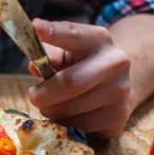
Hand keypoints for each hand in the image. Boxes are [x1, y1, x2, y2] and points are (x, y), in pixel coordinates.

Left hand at [27, 19, 131, 136]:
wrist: (115, 84)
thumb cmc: (79, 65)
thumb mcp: (64, 53)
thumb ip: (47, 56)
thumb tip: (35, 66)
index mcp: (98, 39)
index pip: (73, 34)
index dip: (54, 33)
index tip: (35, 27)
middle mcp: (116, 62)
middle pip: (71, 82)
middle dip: (44, 93)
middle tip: (32, 96)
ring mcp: (121, 92)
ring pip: (71, 110)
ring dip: (52, 111)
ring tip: (53, 105)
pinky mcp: (118, 118)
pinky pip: (79, 127)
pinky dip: (65, 125)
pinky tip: (69, 116)